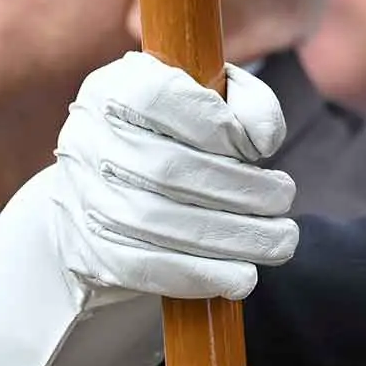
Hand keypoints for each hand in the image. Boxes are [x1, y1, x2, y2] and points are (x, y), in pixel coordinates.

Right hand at [0, 52, 296, 365]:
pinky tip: (242, 277)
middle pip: (167, 168)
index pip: (160, 98)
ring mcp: (81, 197)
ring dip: (230, 237)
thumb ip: (246, 103)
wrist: (110, 192)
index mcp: (116, 88)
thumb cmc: (178, 137)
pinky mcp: (86, 250)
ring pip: (156, 222)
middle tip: (284, 200)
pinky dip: (199, 275)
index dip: (217, 125)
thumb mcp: (213, 100)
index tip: (260, 148)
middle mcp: (87, 138)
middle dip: (240, 189)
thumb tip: (262, 139)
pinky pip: (143, 268)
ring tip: (279, 241)